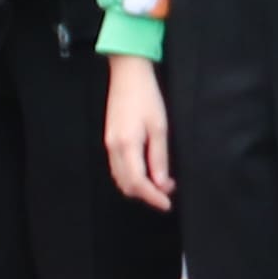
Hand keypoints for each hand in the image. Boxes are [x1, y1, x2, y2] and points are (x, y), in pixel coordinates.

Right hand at [105, 52, 174, 209]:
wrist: (128, 74)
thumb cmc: (147, 96)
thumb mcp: (159, 127)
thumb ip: (159, 158)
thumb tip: (162, 184)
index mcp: (127, 145)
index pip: (138, 183)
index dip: (153, 197)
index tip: (167, 204)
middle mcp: (113, 148)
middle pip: (127, 185)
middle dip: (147, 193)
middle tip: (169, 191)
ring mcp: (109, 144)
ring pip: (121, 178)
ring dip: (139, 186)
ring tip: (161, 182)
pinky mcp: (109, 140)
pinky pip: (118, 168)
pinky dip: (131, 176)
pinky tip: (147, 171)